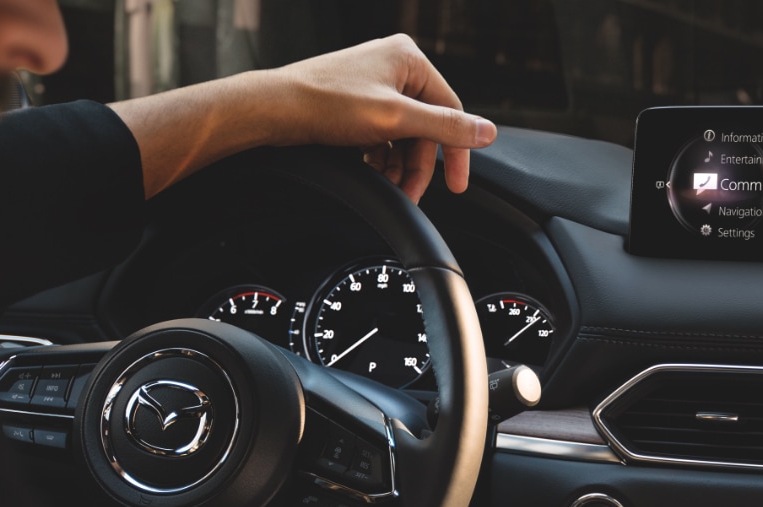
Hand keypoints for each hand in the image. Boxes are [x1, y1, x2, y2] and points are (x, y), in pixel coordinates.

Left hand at [265, 35, 496, 201]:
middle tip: (410, 193)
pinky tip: (371, 171)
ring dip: (398, 166)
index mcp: (409, 58)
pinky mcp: (357, 101)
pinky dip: (381, 157)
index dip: (456, 152)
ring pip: (403, 135)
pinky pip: (383, 134)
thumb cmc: (327, 104)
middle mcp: (394, 66)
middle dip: (417, 165)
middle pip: (425, 127)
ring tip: (387, 186)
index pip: (450, 110)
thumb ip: (445, 126)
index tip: (457, 185)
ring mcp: (374, 83)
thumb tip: (488, 132)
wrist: (275, 109)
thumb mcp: (395, 118)